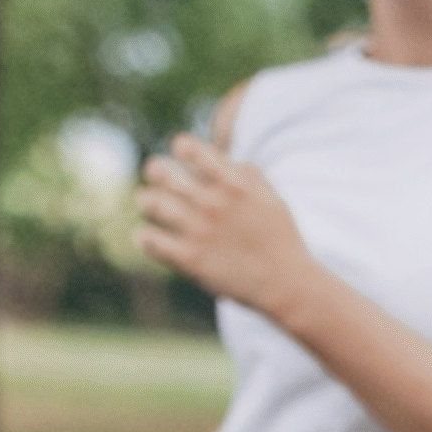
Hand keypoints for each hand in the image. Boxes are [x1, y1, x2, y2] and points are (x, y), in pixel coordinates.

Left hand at [134, 135, 314, 318]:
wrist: (286, 284)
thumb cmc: (279, 238)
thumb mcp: (270, 196)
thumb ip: (244, 173)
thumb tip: (218, 158)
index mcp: (233, 183)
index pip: (187, 147)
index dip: (180, 147)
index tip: (183, 159)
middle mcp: (213, 203)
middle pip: (161, 171)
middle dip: (155, 170)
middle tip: (156, 176)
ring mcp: (199, 231)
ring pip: (150, 202)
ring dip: (146, 201)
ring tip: (149, 204)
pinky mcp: (190, 260)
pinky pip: (149, 240)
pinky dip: (144, 236)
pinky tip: (150, 236)